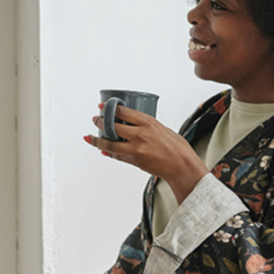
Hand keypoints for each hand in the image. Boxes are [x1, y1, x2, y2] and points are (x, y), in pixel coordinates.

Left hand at [86, 105, 208, 202]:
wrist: (182, 166)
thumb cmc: (177, 148)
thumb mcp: (162, 128)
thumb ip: (147, 126)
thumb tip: (134, 124)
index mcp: (148, 123)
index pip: (123, 112)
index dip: (110, 108)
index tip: (103, 106)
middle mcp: (140, 135)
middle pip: (113, 126)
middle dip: (101, 122)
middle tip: (96, 119)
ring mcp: (135, 149)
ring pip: (109, 144)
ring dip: (97, 139)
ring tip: (91, 136)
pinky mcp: (134, 161)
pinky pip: (117, 156)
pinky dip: (109, 152)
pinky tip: (103, 149)